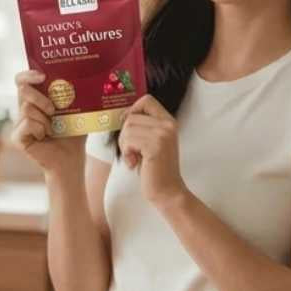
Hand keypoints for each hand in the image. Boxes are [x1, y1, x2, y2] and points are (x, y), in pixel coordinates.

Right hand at [12, 71, 85, 178]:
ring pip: (27, 108)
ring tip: (53, 129)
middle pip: (22, 90)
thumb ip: (74, 93)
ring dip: (44, 118)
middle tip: (53, 109)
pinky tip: (44, 137)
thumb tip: (84, 74)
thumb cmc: (73, 134)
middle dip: (40, 97)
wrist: (70, 159)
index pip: (23, 80)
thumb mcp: (76, 109)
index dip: (28, 74)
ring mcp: (19, 124)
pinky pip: (27, 124)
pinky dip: (40, 129)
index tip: (42, 75)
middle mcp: (24, 110)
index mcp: (35, 100)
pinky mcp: (17, 137)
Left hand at [117, 94, 186, 208]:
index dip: (131, 112)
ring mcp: (163, 134)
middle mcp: (168, 124)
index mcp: (168, 121)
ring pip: (128, 128)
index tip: (128, 130)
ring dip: (124, 146)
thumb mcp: (150, 142)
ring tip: (134, 158)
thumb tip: (121, 115)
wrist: (167, 191)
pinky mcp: (155, 146)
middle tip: (131, 152)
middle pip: (132, 116)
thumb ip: (142, 127)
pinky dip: (126, 154)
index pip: (146, 100)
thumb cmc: (154, 169)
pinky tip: (134, 164)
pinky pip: (129, 140)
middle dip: (124, 135)